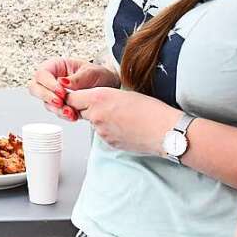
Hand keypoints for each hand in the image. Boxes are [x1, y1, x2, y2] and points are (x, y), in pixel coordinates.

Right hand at [29, 58, 119, 120]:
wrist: (109, 88)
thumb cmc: (99, 75)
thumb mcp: (91, 73)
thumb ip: (77, 78)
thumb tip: (62, 82)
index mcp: (56, 66)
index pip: (42, 74)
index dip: (48, 83)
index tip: (61, 92)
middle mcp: (51, 79)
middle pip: (35, 88)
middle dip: (46, 97)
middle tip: (60, 102)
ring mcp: (54, 93)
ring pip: (44, 102)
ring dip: (55, 109)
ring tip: (70, 112)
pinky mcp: (60, 104)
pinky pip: (55, 111)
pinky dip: (63, 114)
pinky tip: (73, 116)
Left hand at [65, 87, 179, 155]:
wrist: (165, 131)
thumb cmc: (150, 109)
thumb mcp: (123, 93)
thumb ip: (102, 96)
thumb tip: (92, 99)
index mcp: (99, 98)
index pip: (71, 98)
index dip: (73, 97)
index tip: (76, 96)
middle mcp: (96, 115)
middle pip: (79, 110)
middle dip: (86, 108)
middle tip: (104, 105)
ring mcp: (101, 131)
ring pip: (92, 122)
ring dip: (100, 119)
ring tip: (121, 116)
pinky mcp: (108, 142)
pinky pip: (103, 133)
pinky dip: (109, 130)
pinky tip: (125, 127)